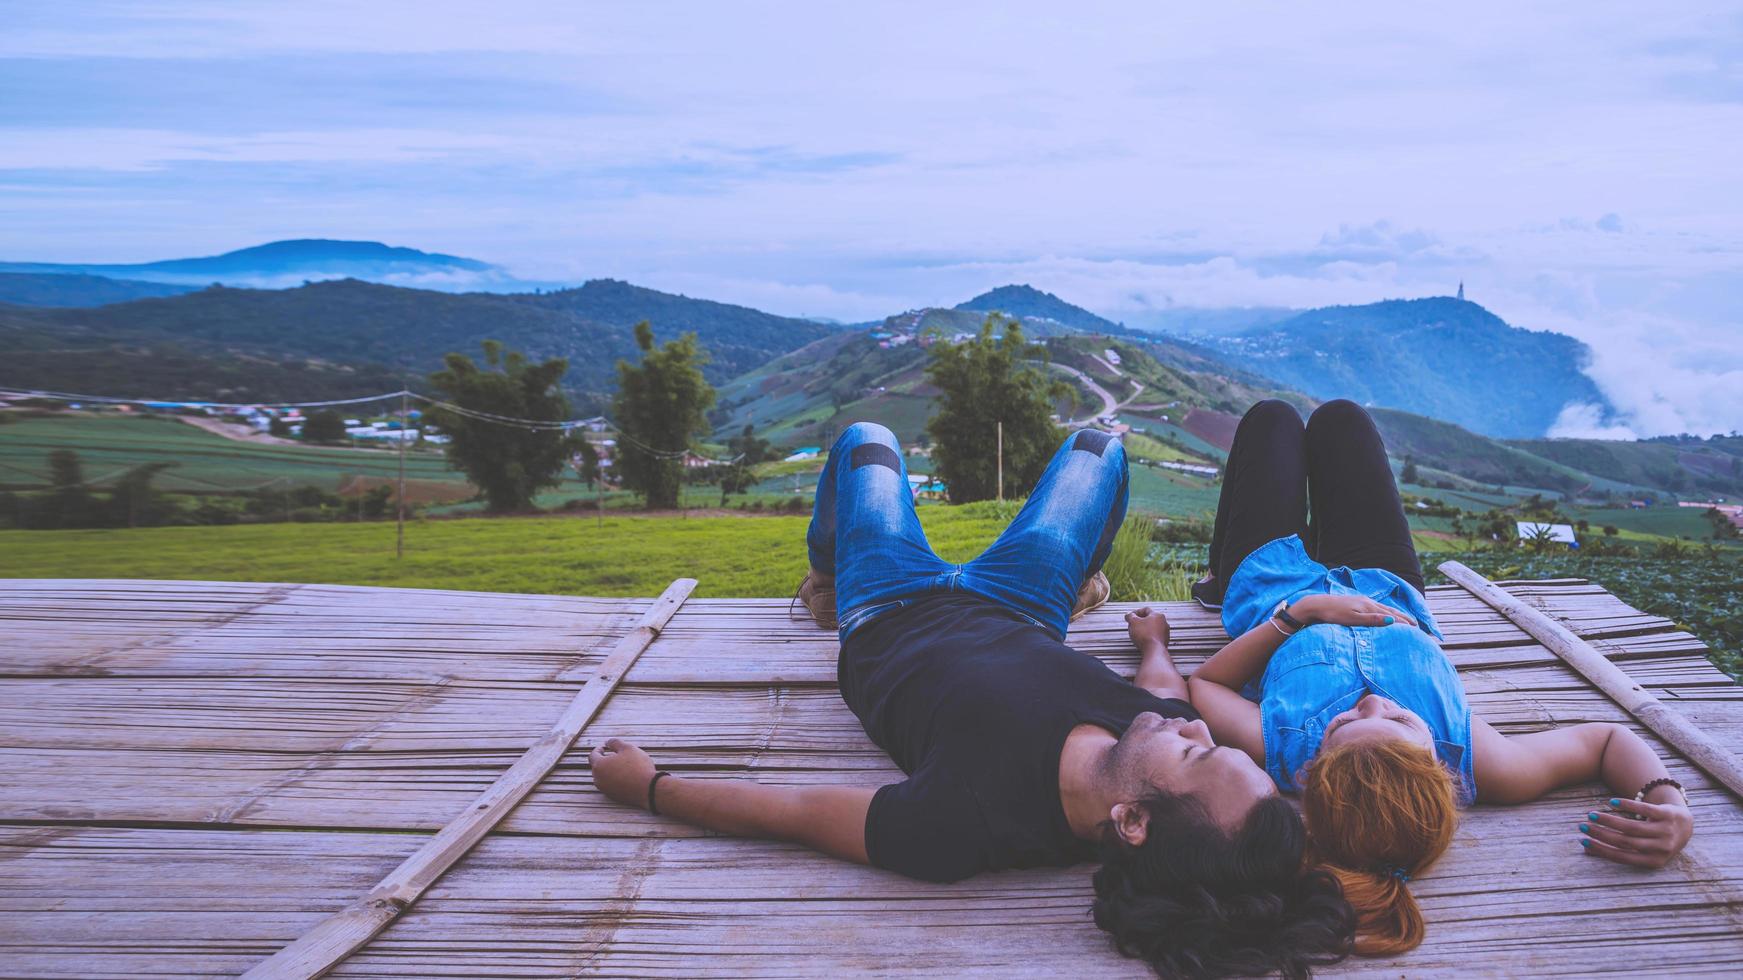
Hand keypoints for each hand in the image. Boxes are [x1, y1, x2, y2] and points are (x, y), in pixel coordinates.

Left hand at [589, 737, 657, 809]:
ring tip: (622, 766)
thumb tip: (607, 742)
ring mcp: (605, 789)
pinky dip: (615, 779)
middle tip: (616, 755)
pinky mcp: (613, 797)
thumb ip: (615, 743)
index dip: (598, 749)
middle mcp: (598, 779)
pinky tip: (626, 776)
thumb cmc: (637, 766)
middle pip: (598, 767)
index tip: (604, 747)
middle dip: (605, 760)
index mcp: (599, 766)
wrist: (648, 789)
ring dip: (610, 770)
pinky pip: (611, 785)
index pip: (593, 755)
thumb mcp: (628, 748)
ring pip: (604, 777)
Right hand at [1126, 606, 1169, 648]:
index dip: (1136, 612)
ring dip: (1145, 629)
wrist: (1154, 650)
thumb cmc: (1144, 635)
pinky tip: (1143, 640)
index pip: (1146, 610)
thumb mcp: (1133, 622)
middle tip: (1133, 625)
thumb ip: (1130, 616)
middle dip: (1140, 621)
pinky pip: (1155, 636)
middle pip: (1150, 619)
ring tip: (1137, 634)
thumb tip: (1129, 615)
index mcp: (1158, 615)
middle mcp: (1164, 622)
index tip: (1130, 617)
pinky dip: (1149, 637)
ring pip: (1153, 628)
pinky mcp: (1165, 641)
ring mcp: (1165, 632)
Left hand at [1291, 594, 1416, 628]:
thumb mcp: (1353, 619)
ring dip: (1396, 615)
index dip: (1405, 623)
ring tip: (1404, 620)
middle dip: (1404, 618)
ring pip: (1384, 609)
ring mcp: (1362, 601)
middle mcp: (1368, 602)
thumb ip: (1372, 620)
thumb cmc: (1334, 615)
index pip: (1392, 616)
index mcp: (1369, 607)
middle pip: (1390, 611)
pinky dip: (1385, 612)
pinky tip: (1384, 615)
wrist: (1316, 605)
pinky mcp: (1356, 603)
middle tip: (1416, 625)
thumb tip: (1393, 621)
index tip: (1417, 629)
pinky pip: (1376, 608)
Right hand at [1580, 796, 1693, 868]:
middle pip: (1625, 841)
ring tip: (1592, 815)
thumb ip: (1619, 850)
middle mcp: (1662, 848)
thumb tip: (1586, 849)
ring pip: (1632, 826)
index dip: (1601, 849)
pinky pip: (1644, 809)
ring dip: (1609, 820)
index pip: (1623, 856)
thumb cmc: (1656, 840)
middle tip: (1583, 826)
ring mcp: (1666, 831)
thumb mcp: (1644, 850)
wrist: (1686, 825)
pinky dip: (1627, 805)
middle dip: (1601, 834)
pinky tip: (1612, 802)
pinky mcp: (1668, 814)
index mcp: (1654, 861)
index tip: (1583, 841)